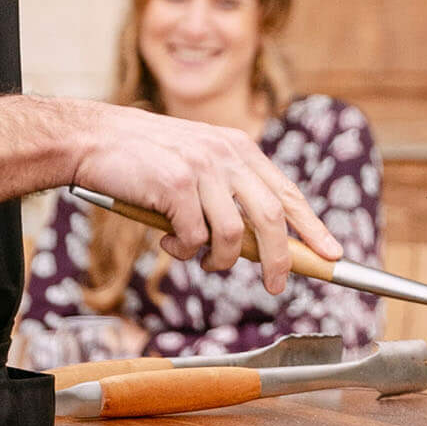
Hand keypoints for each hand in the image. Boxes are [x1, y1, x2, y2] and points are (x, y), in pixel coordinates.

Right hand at [66, 107, 341, 294]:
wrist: (93, 139)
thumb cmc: (144, 159)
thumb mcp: (198, 163)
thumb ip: (227, 191)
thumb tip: (257, 244)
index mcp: (239, 148)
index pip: (287, 192)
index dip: (312, 227)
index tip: (333, 254)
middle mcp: (227, 154)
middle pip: (272, 218)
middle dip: (281, 259)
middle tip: (277, 286)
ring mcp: (202, 168)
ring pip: (233, 235)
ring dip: (218, 260)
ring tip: (199, 259)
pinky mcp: (176, 184)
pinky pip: (194, 238)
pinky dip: (183, 251)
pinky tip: (167, 241)